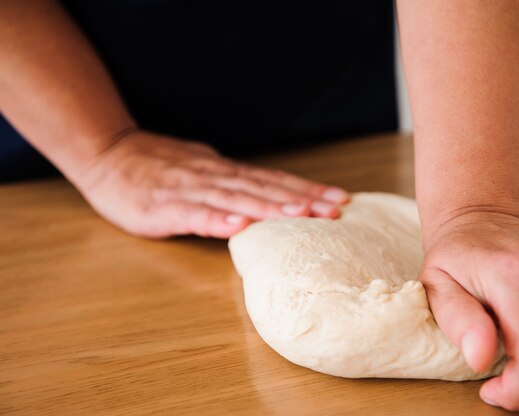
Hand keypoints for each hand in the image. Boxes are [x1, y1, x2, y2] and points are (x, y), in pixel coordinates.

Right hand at [76, 130, 349, 237]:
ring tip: (300, 214)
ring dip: (269, 206)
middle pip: (263, 187)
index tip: (338, 199)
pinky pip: (192, 214)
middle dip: (301, 198)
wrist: (106, 154)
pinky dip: (216, 219)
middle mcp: (213, 177)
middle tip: (334, 210)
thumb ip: (232, 182)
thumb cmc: (157, 167)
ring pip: (235, 198)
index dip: (306, 189)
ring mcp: (188, 190)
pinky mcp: (162, 206)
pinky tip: (239, 226)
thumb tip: (269, 192)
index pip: (272, 180)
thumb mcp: (202, 170)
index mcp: (224, 172)